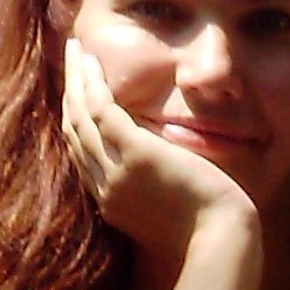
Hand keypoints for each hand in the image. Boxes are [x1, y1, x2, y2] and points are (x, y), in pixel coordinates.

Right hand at [61, 42, 257, 260]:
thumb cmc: (210, 231)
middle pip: (74, 134)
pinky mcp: (135, 155)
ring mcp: (116, 173)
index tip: (76, 95)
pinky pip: (101, 110)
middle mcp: (105, 190)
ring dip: (74, 79)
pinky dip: (92, 83)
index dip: (76, 122)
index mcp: (112, 205)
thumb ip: (154, 188)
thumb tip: (159, 164)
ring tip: (74, 48)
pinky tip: (90, 60)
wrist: (220, 241)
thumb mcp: (170, 212)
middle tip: (70, 61)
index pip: (82, 157)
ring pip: (80, 117)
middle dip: (69, 94)